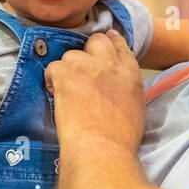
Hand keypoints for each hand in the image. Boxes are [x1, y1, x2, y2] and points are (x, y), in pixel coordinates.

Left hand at [44, 30, 143, 151]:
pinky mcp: (66, 73)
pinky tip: (57, 94)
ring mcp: (87, 66)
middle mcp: (109, 63)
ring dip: (68, 70)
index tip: (102, 47)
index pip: (119, 45)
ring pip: (71, 56)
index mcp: (129, 71)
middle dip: (87, 52)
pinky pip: (53, 67)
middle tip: (80, 71)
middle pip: (96, 41)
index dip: (109, 43)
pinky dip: (52, 80)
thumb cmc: (121, 136)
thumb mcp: (136, 104)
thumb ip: (126, 85)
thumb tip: (117, 83)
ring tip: (69, 91)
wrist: (103, 147)